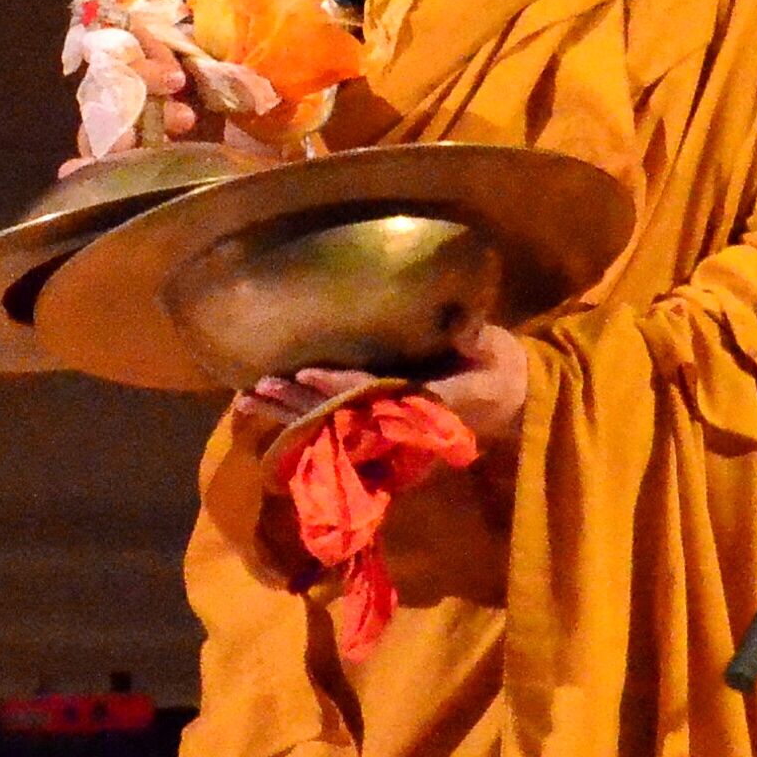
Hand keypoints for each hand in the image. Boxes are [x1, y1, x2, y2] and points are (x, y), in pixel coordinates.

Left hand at [226, 323, 529, 459]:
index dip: (342, 387)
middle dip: (298, 404)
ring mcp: (384, 424)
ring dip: (287, 413)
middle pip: (339, 417)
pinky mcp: (376, 421)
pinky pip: (332, 422)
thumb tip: (463, 331)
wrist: (510, 399)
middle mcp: (397, 421)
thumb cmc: (500, 369)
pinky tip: (263, 404)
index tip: (309, 373)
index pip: (377, 396)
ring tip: (245, 399)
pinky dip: (296, 415)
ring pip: (328, 424)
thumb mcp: (496, 353)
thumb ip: (477, 341)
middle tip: (257, 388)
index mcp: (426, 404)